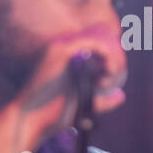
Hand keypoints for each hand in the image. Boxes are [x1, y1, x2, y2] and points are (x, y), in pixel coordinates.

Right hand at [18, 23, 127, 144]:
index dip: (114, 56)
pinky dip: (109, 57)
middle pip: (105, 32)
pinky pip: (97, 42)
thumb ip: (102, 99)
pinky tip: (107, 75)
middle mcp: (65, 43)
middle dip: (117, 55)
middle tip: (113, 78)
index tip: (111, 81)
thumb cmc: (52, 115)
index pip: (101, 39)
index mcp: (68, 53)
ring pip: (104, 35)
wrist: (31, 120)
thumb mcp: (84, 104)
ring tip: (109, 78)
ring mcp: (62, 44)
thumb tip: (121, 96)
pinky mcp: (62, 49)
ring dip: (115, 56)